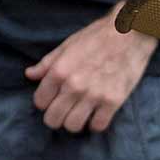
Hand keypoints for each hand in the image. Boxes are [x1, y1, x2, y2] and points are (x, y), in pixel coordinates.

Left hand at [26, 13, 156, 132]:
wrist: (130, 33)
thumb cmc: (97, 36)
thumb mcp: (67, 45)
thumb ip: (47, 63)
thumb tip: (30, 75)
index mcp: (59, 71)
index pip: (39, 102)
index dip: (44, 101)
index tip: (52, 98)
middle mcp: (73, 86)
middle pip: (53, 119)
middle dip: (55, 116)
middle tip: (63, 110)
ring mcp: (94, 95)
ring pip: (73, 126)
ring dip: (74, 122)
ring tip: (80, 113)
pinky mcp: (113, 101)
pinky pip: (97, 126)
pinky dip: (95, 123)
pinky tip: (97, 113)